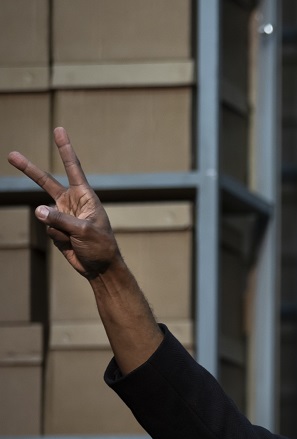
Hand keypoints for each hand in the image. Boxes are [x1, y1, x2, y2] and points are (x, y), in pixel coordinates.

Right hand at [7, 127, 119, 279]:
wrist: (99, 267)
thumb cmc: (100, 246)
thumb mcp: (83, 231)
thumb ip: (60, 219)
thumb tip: (37, 210)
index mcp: (85, 196)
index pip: (73, 168)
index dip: (65, 149)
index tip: (59, 130)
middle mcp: (72, 202)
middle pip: (46, 182)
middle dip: (29, 170)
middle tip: (11, 155)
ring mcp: (62, 214)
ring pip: (45, 214)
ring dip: (58, 227)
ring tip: (76, 238)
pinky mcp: (56, 227)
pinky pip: (48, 228)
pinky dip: (58, 237)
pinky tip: (71, 243)